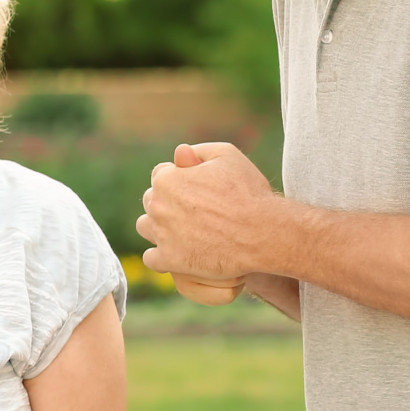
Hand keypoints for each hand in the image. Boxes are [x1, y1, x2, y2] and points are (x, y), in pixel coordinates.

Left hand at [138, 141, 278, 295]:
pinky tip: (179, 252)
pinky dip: (162, 256)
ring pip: (146, 227)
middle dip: (167, 202)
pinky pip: (151, 258)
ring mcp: (162, 234)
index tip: (195, 189)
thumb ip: (198, 150)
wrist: (263, 232)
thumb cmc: (248, 192)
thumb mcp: (227, 155)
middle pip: (151, 200)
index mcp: (167, 179)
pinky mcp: (169, 260)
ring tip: (184, 230)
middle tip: (193, 210)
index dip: (178, 179)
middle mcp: (158, 206)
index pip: (160, 175)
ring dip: (159, 227)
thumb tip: (180, 151)